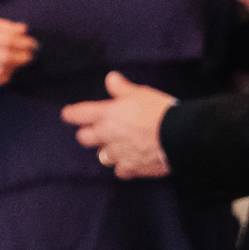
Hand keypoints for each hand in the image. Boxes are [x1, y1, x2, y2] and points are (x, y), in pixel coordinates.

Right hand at [0, 18, 36, 89]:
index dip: (23, 43)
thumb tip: (23, 29)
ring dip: (13, 68)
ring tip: (17, 64)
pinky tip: (6, 73)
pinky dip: (2, 79)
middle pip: (3, 57)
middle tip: (29, 56)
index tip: (32, 44)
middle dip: (21, 57)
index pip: (5, 40)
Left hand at [61, 71, 175, 179]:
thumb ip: (122, 88)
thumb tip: (111, 79)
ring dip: (108, 151)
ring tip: (120, 146)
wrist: (180, 136)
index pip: (78, 114)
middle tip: (98, 131)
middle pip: (84, 138)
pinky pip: (120, 171)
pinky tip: (133, 161)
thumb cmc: (159, 110)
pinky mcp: (131, 168)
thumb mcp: (140, 93)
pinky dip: (125, 167)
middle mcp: (107, 135)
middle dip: (89, 135)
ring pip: (102, 156)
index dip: (71, 114)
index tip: (68, 114)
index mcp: (106, 114)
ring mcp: (118, 154)